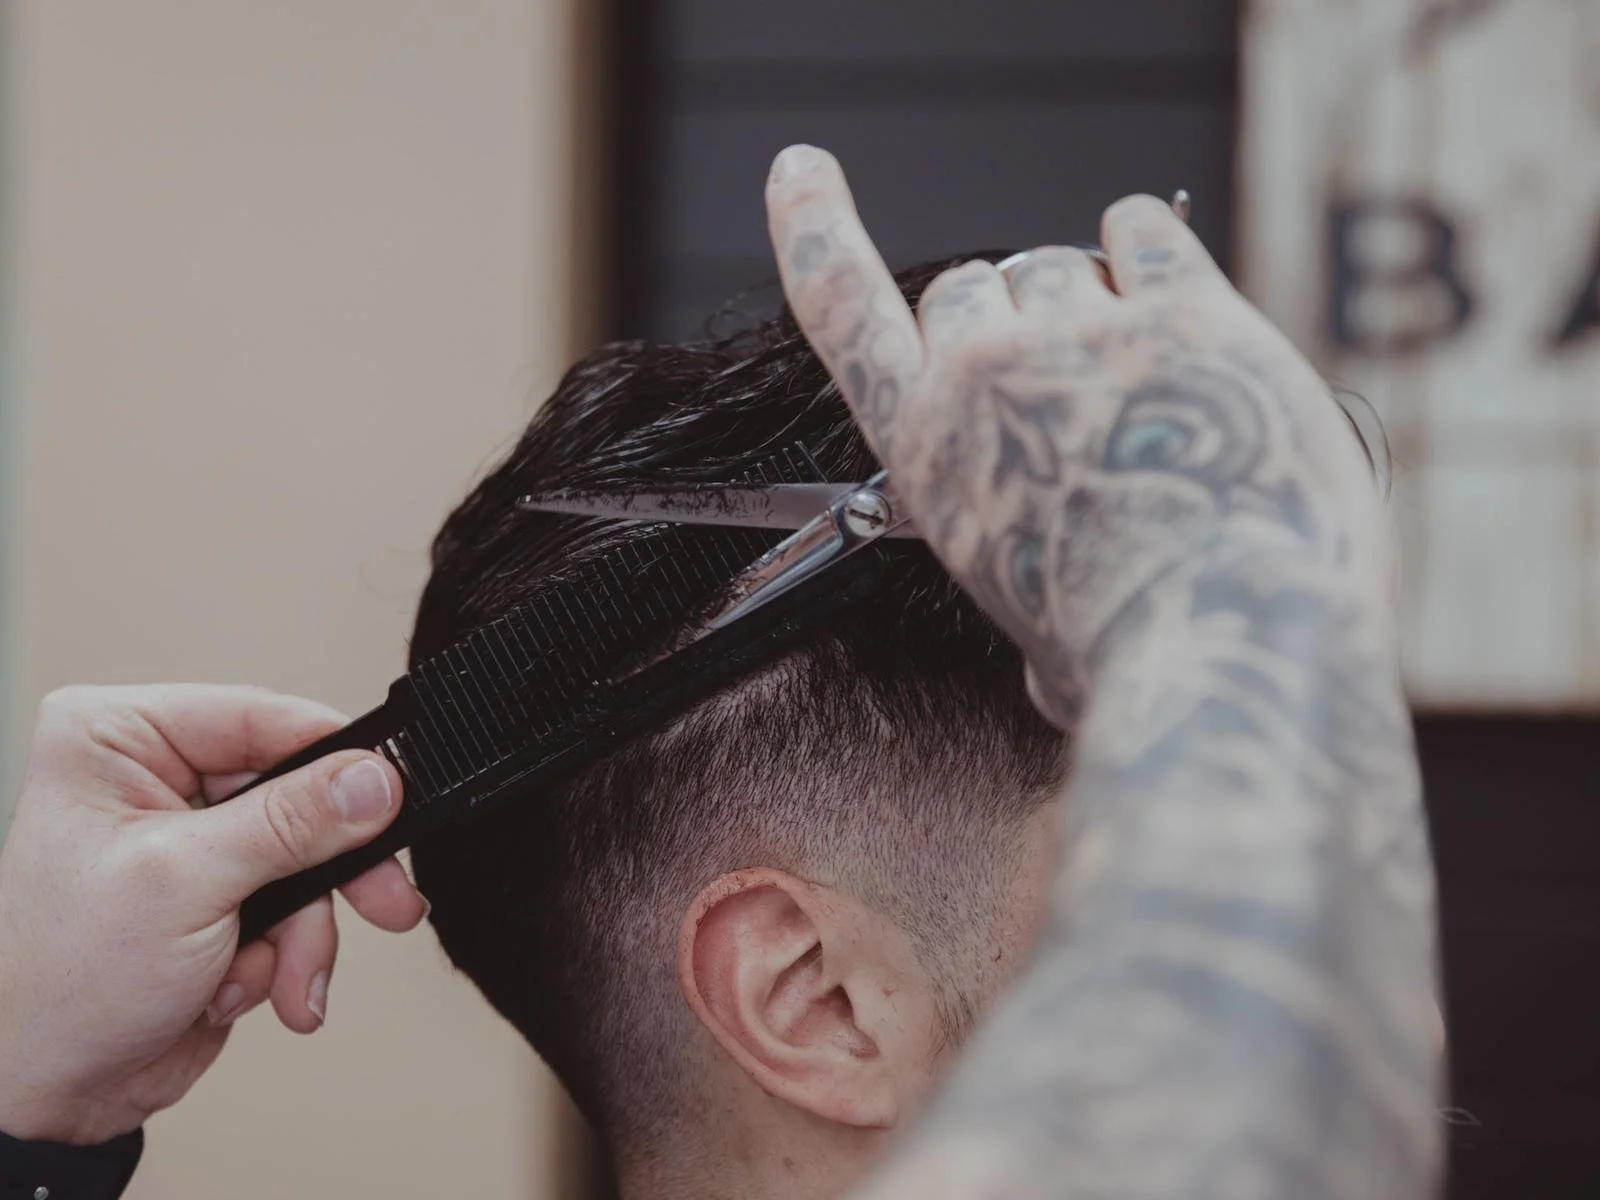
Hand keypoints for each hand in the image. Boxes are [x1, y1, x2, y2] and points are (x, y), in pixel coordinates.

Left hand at [0, 684, 427, 1144]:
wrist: (50, 1094)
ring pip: (307, 856)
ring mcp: (190, 837)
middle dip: (331, 868)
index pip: (261, 716)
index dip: (334, 761)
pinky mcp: (220, 891)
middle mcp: (152, 775)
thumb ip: (290, 824)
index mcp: (116, 737)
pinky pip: (294, 904)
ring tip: (289, 977)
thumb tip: (372, 779)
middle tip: (383, 899)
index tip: (390, 798)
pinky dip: (285, 955)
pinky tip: (245, 986)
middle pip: (298, 791)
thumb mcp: (184, 884)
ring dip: (304, 929)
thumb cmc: (58, 986)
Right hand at [763, 145, 1389, 719]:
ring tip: (1136, 382)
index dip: (814, 233)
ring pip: (1058, 263)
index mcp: (929, 450)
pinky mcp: (1183, 311)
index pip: (843, 311)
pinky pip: (1142, 231)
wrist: (1227, 637)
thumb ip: (1029, 600)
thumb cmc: (1132, 656)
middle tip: (1062, 390)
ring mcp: (1080, 335)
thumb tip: (1051, 653)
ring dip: (1086, 302)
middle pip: (968, 288)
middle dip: (1006, 325)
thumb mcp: (1031, 642)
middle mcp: (985, 374)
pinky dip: (1144, 245)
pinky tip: (1164, 284)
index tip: (799, 172)